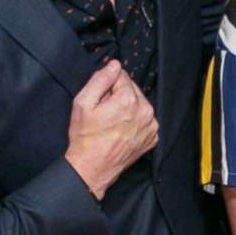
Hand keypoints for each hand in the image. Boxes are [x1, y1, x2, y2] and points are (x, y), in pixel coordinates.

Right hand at [64, 60, 158, 197]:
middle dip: (118, 95)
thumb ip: (100, 79)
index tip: (100, 97)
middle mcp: (145, 112)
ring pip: (139, 104)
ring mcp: (151, 127)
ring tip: (112, 122)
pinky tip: (121, 130)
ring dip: (127, 108)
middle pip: (132, 89)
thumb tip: (114, 66)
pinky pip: (144, 120)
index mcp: (129, 100)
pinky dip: (134, 121)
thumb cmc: (85, 138)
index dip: (107, 84)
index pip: (121, 75)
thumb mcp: (83, 103)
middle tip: (104, 111)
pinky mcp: (152, 138)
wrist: (92, 168)